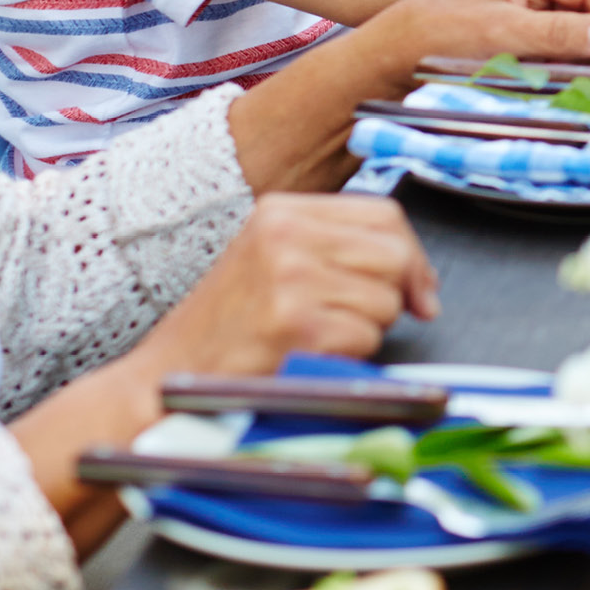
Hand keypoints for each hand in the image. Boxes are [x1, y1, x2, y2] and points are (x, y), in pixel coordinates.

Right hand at [136, 193, 439, 378]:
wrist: (167, 379)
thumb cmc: (225, 328)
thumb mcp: (275, 263)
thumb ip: (342, 253)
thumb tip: (422, 282)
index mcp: (281, 211)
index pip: (385, 215)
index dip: (413, 257)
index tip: (419, 290)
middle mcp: (284, 234)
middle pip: (393, 254)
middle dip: (394, 295)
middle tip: (356, 320)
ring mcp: (289, 276)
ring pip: (385, 300)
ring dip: (365, 329)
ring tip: (314, 335)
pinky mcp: (294, 322)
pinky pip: (365, 337)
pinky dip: (348, 355)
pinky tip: (307, 354)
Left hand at [356, 0, 589, 72]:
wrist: (385, 64)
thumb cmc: (433, 39)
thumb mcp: (502, 35)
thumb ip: (561, 35)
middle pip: (585, 3)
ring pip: (572, 25)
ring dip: (578, 53)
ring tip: (573, 77)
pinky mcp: (512, 25)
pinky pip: (553, 41)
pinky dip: (559, 61)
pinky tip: (549, 77)